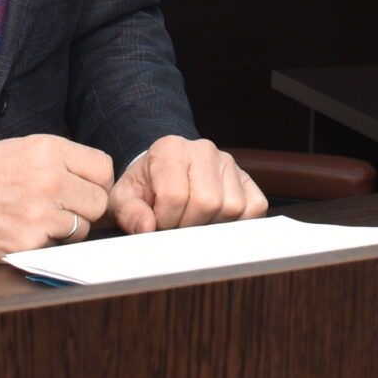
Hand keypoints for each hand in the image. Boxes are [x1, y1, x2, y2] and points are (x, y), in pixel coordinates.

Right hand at [0, 134, 114, 261]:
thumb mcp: (22, 149)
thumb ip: (62, 160)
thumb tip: (99, 182)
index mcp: (48, 150)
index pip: (103, 167)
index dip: (96, 181)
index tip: (85, 187)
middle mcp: (49, 180)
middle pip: (98, 201)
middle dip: (85, 207)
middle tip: (63, 207)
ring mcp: (39, 214)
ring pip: (81, 228)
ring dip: (66, 227)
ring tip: (37, 217)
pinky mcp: (28, 243)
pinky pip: (57, 246)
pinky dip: (45, 242)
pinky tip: (23, 230)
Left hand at [107, 136, 268, 234]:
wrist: (161, 174)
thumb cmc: (144, 188)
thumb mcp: (124, 198)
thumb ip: (129, 212)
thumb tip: (147, 228)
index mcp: (170, 148)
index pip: (175, 196)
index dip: (164, 221)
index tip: (157, 224)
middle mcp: (204, 149)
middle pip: (207, 202)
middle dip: (188, 226)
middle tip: (176, 226)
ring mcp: (229, 162)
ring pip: (231, 207)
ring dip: (211, 226)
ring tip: (194, 222)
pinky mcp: (246, 179)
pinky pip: (253, 207)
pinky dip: (237, 223)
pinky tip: (215, 221)